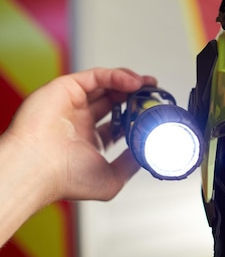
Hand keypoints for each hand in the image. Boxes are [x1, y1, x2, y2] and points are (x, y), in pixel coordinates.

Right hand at [3, 67, 156, 202]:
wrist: (37, 169)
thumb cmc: (66, 180)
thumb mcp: (112, 179)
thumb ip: (130, 164)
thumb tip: (147, 153)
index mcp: (89, 141)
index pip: (118, 123)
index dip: (137, 116)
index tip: (154, 115)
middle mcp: (79, 121)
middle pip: (113, 100)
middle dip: (135, 96)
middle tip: (154, 94)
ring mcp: (72, 104)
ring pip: (104, 84)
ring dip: (129, 82)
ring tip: (148, 85)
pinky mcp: (64, 89)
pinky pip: (95, 76)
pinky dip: (116, 76)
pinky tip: (133, 83)